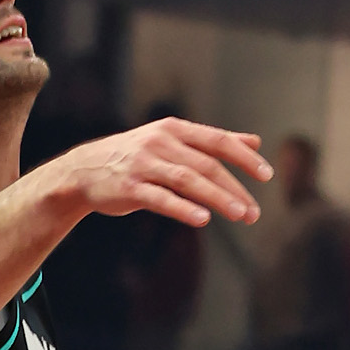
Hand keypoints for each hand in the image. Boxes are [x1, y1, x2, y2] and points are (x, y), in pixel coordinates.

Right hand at [57, 119, 268, 227]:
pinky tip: (203, 219)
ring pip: (187, 180)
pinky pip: (161, 198)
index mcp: (175, 129)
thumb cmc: (137, 156)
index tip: (267, 175)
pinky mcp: (129, 187)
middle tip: (254, 211)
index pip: (218, 141)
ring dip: (217, 198)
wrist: (82, 171)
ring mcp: (143, 164)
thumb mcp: (173, 140)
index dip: (244, 158)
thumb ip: (213, 142)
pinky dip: (183, 208)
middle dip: (235, 189)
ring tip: (240, 215)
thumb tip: (255, 141)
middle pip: (207, 165)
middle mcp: (160, 142)